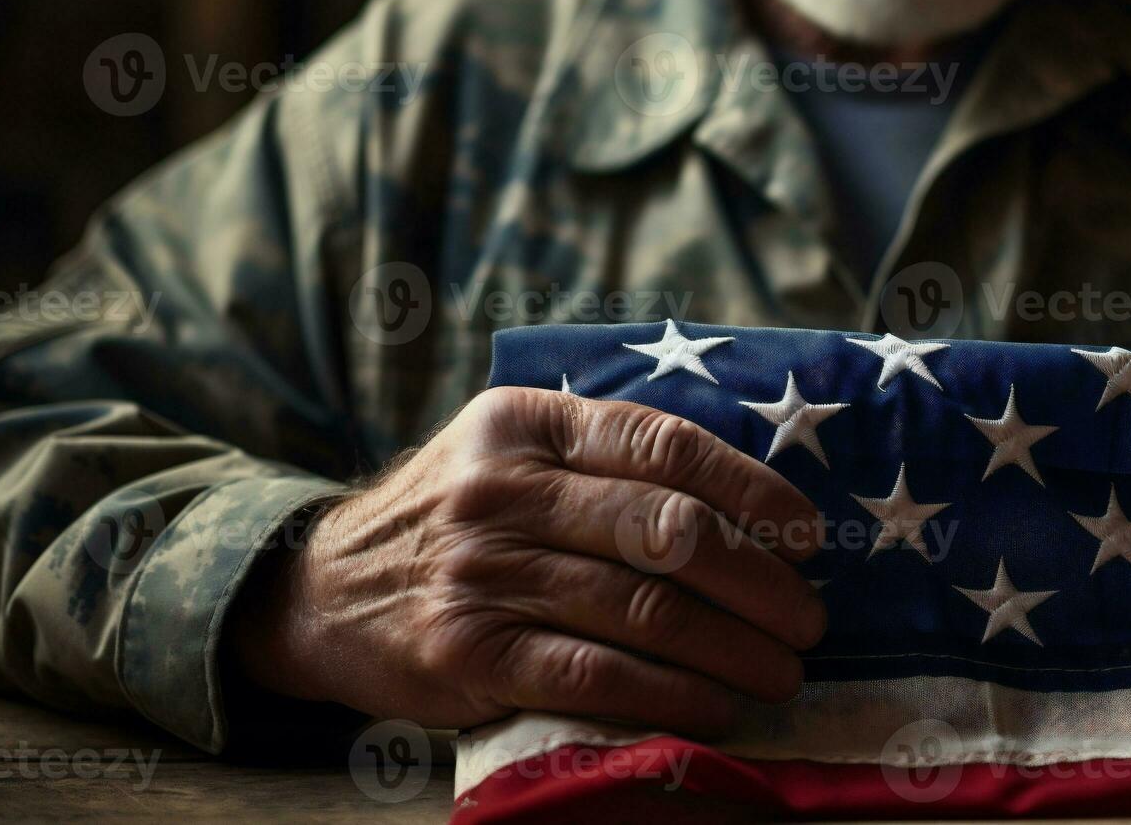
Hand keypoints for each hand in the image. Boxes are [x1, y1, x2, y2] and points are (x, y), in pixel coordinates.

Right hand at [231, 386, 826, 734]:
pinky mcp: (468, 651)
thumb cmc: (454, 517)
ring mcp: (483, 570)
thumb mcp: (514, 451)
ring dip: (733, 649)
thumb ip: (608, 457)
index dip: (753, 492)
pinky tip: (716, 707)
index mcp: (530, 422)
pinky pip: (595, 675)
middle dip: (760, 582)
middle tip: (809, 621)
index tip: (809, 536)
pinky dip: (670, 696)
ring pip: (643, 609)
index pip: (666, 445)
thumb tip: (754, 505)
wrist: (320, 587)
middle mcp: (504, 488)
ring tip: (782, 672)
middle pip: (669, 530)